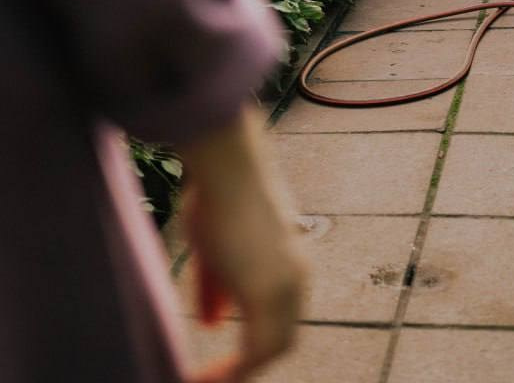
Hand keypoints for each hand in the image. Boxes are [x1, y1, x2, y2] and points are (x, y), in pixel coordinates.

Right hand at [177, 105, 309, 381]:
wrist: (228, 165)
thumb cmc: (217, 195)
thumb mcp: (214, 250)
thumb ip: (217, 289)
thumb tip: (213, 324)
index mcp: (290, 264)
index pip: (279, 318)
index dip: (252, 343)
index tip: (220, 358)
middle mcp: (297, 277)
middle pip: (281, 339)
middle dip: (248, 361)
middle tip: (213, 375)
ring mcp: (288, 285)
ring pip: (274, 348)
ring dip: (239, 371)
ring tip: (203, 381)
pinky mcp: (270, 294)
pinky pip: (257, 353)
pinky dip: (234, 372)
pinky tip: (203, 379)